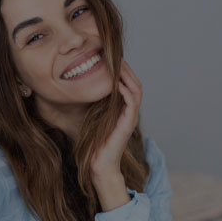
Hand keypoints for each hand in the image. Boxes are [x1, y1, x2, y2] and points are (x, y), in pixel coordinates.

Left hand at [91, 58, 142, 177]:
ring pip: (136, 91)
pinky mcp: (128, 125)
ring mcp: (130, 118)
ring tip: (119, 65)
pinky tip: (118, 84)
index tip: (111, 59)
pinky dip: (126, 92)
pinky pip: (132, 104)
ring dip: (128, 77)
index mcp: (122, 110)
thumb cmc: (94, 143)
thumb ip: (95, 105)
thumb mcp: (93, 118)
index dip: (122, 71)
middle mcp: (129, 112)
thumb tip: (85, 90)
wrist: (99, 163)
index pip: (127, 84)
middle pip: (134, 84)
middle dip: (126, 69)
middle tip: (117, 56)